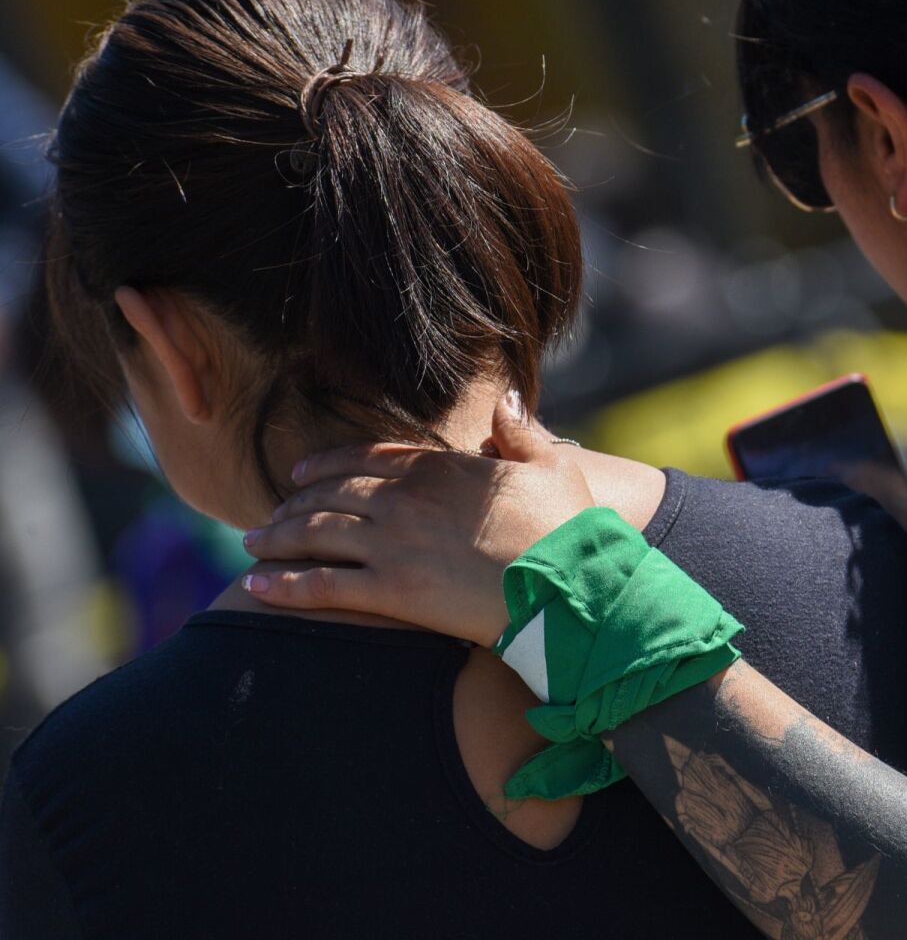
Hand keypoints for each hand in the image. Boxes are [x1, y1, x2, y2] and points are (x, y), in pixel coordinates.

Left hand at [240, 394, 594, 646]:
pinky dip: (283, 584)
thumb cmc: (569, 528)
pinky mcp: (390, 591)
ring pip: (315, 533)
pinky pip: (322, 584)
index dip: (328, 464)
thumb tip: (505, 399)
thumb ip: (519, 432)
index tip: (301, 472)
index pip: (367, 459)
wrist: (569, 586)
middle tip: (271, 513)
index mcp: (439, 468)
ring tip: (252, 543)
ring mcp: (393, 545)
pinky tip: (255, 585)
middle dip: (293, 502)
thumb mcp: (552, 466)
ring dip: (277, 536)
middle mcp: (404, 501)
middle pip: (330, 494)